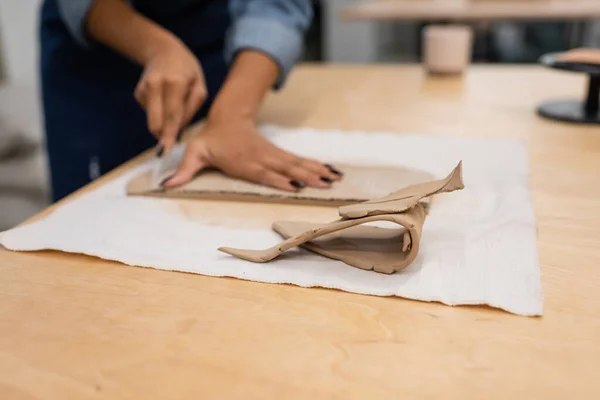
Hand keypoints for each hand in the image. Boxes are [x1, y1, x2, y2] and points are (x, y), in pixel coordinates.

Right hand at [134, 42, 206, 153]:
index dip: (169, 135)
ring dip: (163, 122)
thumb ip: (192, 108)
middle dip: (164, 134)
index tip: (165, 151)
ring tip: (173, 106)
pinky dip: (158, 113)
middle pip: (156, 122)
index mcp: (175, 83)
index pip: (172, 115)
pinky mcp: (137, 93)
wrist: (163, 51)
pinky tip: (163, 100)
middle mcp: (155, 85)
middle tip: (174, 139)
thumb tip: (179, 129)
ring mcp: (144, 89)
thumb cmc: (188, 70)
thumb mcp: (199, 86)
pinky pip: (149, 113)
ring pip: (152, 120)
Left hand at [162, 119, 342, 190]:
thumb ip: (184, 170)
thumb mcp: (194, 152)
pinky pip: (299, 161)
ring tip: (335, 179)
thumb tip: (166, 185)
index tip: (295, 184)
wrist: (227, 116)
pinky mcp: (278, 153)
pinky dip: (316, 166)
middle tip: (325, 184)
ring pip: (297, 164)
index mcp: (243, 160)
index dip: (277, 178)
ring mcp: (272, 155)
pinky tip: (331, 172)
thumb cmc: (211, 140)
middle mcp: (261, 158)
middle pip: (286, 167)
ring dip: (317, 171)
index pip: (262, 171)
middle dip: (307, 175)